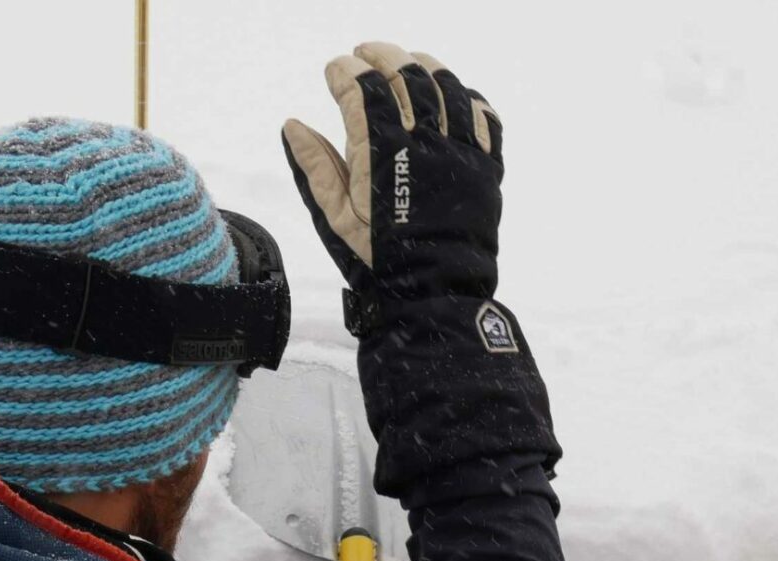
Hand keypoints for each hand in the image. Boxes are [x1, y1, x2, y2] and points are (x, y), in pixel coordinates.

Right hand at [282, 42, 503, 303]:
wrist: (435, 289)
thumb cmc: (379, 258)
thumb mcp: (336, 218)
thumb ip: (315, 167)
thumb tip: (293, 125)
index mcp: (381, 152)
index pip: (362, 88)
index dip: (344, 72)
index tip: (334, 72)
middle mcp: (423, 141)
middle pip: (404, 74)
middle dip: (380, 55)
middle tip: (364, 54)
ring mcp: (459, 150)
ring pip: (445, 84)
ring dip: (422, 66)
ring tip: (406, 63)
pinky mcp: (485, 165)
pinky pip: (482, 115)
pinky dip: (465, 96)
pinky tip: (450, 96)